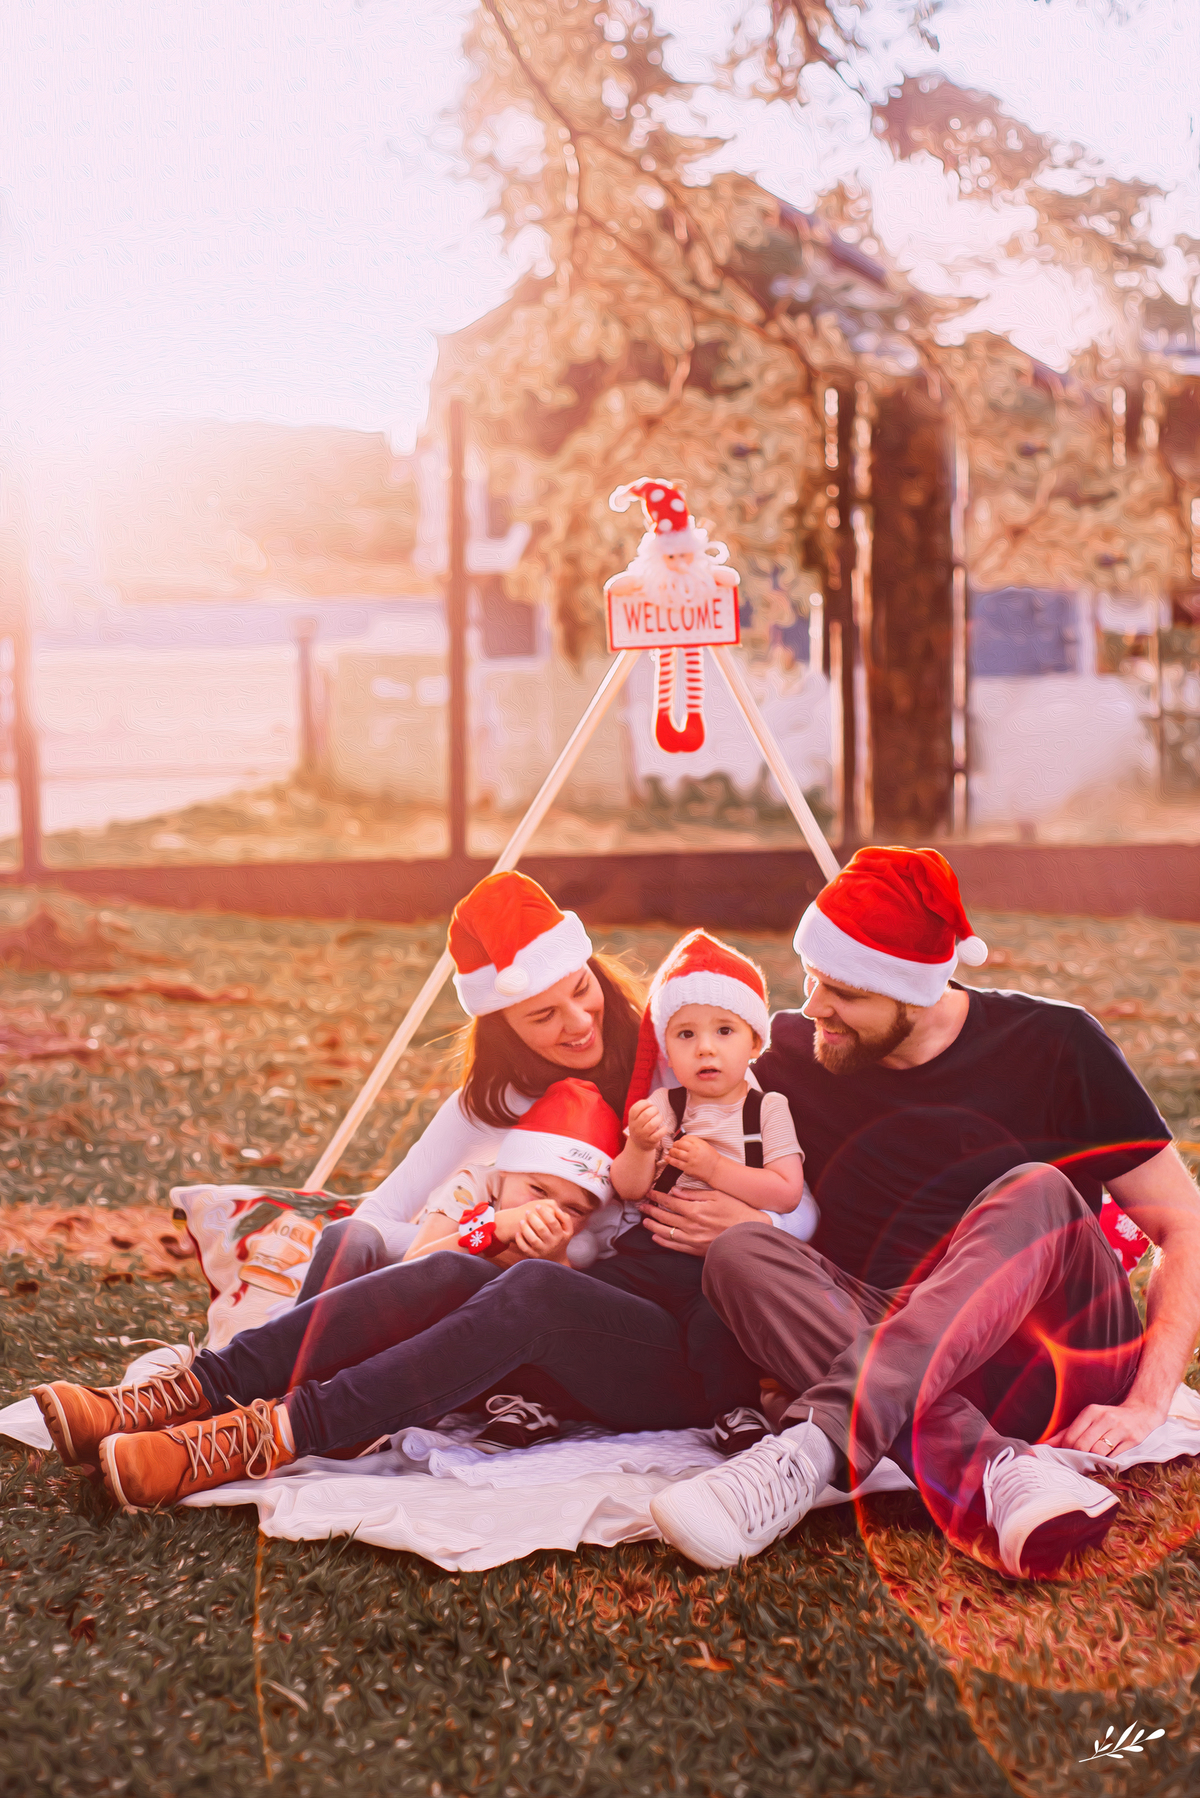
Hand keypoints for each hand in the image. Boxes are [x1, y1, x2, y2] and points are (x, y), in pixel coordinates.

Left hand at [495, 1199, 572, 1261]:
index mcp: (560, 1235)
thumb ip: (565, 1218)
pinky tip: (518, 1233)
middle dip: (533, 1218)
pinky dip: (520, 1241)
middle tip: (527, 1212)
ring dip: (525, 1228)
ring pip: (533, 1239)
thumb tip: (556, 1209)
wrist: (556, 1260)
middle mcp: (552, 1243)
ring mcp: (543, 1250)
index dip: (544, 1212)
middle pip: (541, 1229)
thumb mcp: (567, 1230)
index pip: (553, 1222)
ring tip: (521, 1221)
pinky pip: (525, 1249)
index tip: (537, 1206)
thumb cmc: (560, 1239)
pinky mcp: (534, 1256)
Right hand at [626, 1099, 668, 1153]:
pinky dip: (664, 1129)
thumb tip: (650, 1102)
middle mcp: (635, 1127)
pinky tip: (664, 1127)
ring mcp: (642, 1135)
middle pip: (646, 1115)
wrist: (638, 1145)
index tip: (649, 1104)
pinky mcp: (650, 1142)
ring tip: (660, 1118)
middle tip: (656, 1111)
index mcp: (631, 1119)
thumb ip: (641, 1109)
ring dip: (659, 1118)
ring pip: (652, 1124)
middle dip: (655, 1110)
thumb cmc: (640, 1127)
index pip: (635, 1108)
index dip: (645, 1103)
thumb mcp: (636, 1118)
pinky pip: (658, 1134)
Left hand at [638, 1188, 763, 1256]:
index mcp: (695, 1210)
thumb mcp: (716, 1195)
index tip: (649, 1193)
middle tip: (641, 1205)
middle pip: (664, 1216)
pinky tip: (656, 1237)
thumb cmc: (736, 1211)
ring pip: (666, 1232)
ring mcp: (692, 1239)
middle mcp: (691, 1225)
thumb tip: (675, 1191)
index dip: (657, 1196)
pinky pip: (675, 1246)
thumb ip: (694, 1194)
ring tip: (645, 1220)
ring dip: (653, 1225)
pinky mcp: (696, 1250)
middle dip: (651, 1209)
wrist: (749, 1233)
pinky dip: (663, 1242)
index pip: (670, 1202)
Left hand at [666, 1133, 719, 1183]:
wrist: (715, 1170)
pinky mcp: (687, 1168)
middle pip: (679, 1144)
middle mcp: (694, 1150)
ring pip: (676, 1153)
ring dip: (671, 1151)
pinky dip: (669, 1160)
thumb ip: (695, 1141)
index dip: (681, 1139)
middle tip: (674, 1146)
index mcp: (699, 1144)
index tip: (680, 1142)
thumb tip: (682, 1139)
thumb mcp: (705, 1145)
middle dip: (675, 1145)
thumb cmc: (711, 1157)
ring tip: (671, 1152)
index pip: (685, 1138)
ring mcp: (690, 1159)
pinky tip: (667, 1158)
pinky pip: (676, 1163)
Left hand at [1047, 1397, 1166, 1457]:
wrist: (1141, 1412)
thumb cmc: (1109, 1418)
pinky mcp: (1133, 1440)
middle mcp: (1105, 1418)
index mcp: (1091, 1411)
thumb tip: (1046, 1445)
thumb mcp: (1088, 1419)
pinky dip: (1107, 1463)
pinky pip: (1115, 1457)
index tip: (1066, 1457)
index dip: (1066, 1450)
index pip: (1072, 1436)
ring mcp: (1120, 1429)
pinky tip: (1105, 1463)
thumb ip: (1067, 1432)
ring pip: (1098, 1452)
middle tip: (1077, 1464)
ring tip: (1090, 1464)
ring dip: (1092, 1462)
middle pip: (1084, 1446)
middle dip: (1078, 1458)